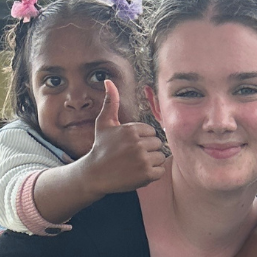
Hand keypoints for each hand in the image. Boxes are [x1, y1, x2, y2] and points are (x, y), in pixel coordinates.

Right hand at [80, 81, 168, 197]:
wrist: (96, 174)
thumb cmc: (101, 147)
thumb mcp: (104, 123)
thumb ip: (111, 103)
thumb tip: (109, 81)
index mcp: (131, 130)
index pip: (151, 132)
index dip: (142, 139)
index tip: (130, 145)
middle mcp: (137, 144)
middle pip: (157, 144)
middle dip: (148, 150)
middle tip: (133, 156)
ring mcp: (142, 160)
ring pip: (160, 157)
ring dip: (152, 162)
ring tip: (137, 164)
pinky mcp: (146, 175)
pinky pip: (160, 170)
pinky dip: (153, 173)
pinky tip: (140, 173)